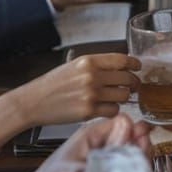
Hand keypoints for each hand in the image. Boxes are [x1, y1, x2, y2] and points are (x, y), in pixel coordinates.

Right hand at [14, 53, 140, 128]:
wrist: (33, 101)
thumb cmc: (53, 84)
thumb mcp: (74, 66)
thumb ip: (96, 65)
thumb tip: (120, 68)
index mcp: (88, 61)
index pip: (122, 60)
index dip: (134, 64)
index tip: (138, 67)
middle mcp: (91, 76)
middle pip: (127, 79)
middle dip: (133, 83)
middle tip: (133, 87)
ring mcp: (91, 94)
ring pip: (123, 96)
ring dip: (123, 98)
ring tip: (115, 98)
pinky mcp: (88, 112)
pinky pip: (113, 111)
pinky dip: (112, 110)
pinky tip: (105, 108)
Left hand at [30, 113, 151, 171]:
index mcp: (92, 133)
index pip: (121, 122)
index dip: (133, 132)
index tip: (139, 145)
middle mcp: (103, 140)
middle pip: (131, 133)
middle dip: (141, 143)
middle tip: (144, 156)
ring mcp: (107, 153)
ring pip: (133, 148)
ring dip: (141, 156)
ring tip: (143, 167)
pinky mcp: (110, 166)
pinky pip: (129, 162)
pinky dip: (137, 167)